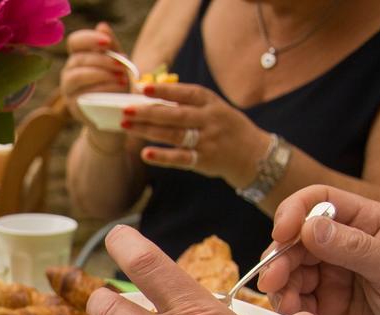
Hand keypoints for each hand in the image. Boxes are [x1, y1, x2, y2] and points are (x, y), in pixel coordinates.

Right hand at [61, 22, 131, 124]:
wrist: (116, 116)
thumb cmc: (117, 86)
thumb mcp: (119, 64)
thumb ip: (112, 47)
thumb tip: (102, 26)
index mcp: (79, 58)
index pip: (75, 41)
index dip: (89, 39)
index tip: (108, 43)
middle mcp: (69, 73)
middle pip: (78, 59)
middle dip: (102, 61)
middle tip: (123, 66)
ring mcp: (68, 91)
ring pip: (76, 76)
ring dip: (100, 74)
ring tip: (121, 78)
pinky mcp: (73, 107)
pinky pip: (82, 95)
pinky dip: (102, 90)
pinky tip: (118, 89)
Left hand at [122, 83, 269, 185]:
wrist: (254, 155)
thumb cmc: (225, 127)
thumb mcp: (214, 108)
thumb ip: (187, 103)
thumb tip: (151, 95)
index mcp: (211, 103)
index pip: (186, 94)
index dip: (164, 91)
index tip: (142, 88)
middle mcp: (210, 120)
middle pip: (175, 115)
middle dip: (148, 112)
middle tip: (125, 110)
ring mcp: (207, 141)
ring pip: (173, 135)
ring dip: (147, 131)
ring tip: (126, 126)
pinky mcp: (204, 160)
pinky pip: (180, 158)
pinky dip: (162, 156)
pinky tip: (145, 154)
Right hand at [257, 185, 379, 314]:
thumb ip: (355, 249)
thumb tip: (309, 227)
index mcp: (367, 224)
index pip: (319, 202)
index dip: (294, 212)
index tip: (282, 234)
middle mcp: (344, 247)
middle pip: (295, 240)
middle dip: (280, 259)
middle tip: (272, 280)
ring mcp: (333, 278)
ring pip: (290, 273)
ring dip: (280, 287)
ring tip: (285, 305)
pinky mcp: (327, 309)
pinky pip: (297, 304)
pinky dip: (289, 309)